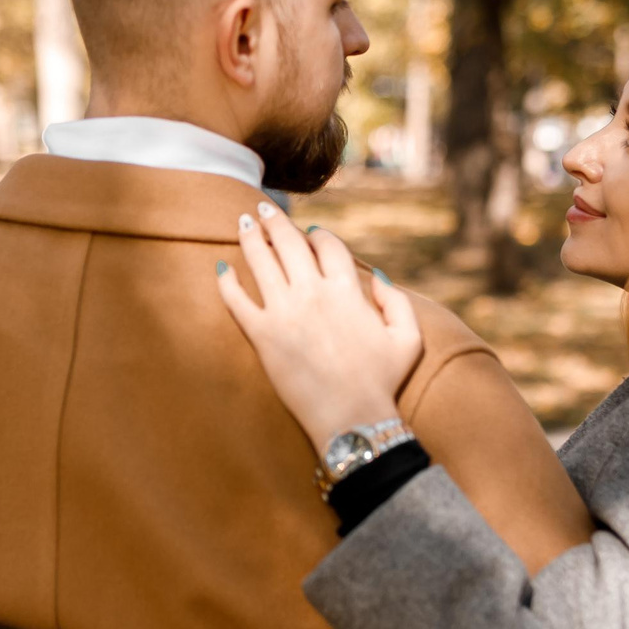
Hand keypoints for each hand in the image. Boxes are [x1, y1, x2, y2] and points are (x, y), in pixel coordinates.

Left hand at [216, 201, 421, 448]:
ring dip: (249, 237)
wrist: (352, 418)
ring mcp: (285, 312)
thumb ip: (396, 301)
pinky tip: (221, 268)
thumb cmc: (382, 381)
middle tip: (262, 210)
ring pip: (261, 261)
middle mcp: (313, 293)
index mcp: (348, 290)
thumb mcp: (407, 338)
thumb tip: (377, 276)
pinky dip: (227, 281)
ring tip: (242, 223)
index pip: (327, 245)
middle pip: (288, 242)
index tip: (309, 231)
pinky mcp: (263, 335)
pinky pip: (237, 300)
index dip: (317, 234)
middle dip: (274, 221)